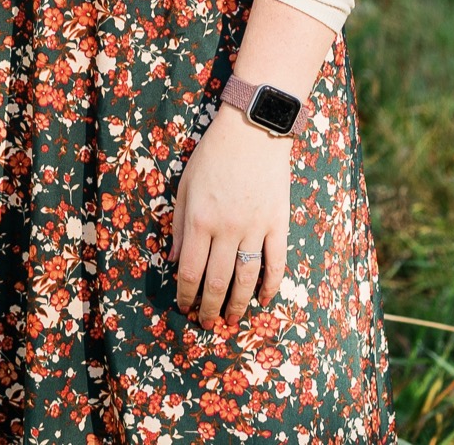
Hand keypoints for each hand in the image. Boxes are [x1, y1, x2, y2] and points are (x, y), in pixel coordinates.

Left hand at [169, 103, 290, 328]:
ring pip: (246, 278)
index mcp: (199, 219)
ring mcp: (255, 227)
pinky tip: (265, 300)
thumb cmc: (213, 154)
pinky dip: (271, 285)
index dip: (186, 295)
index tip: (184, 308)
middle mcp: (226, 229)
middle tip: (207, 324)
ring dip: (238, 305)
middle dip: (209, 309)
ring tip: (232, 320)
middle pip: (217, 282)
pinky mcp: (278, 223)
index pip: (190, 271)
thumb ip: (180, 225)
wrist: (252, 129)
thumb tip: (175, 261)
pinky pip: (276, 262)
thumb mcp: (186, 184)